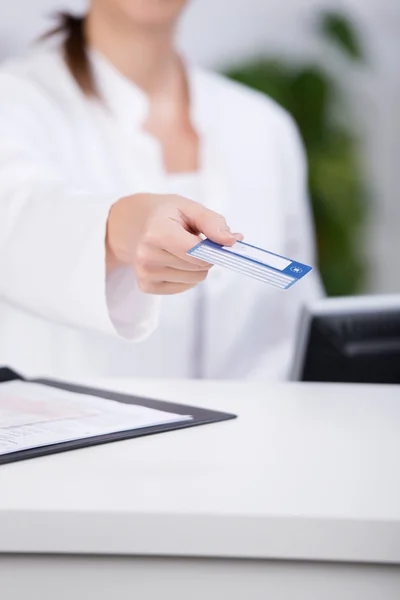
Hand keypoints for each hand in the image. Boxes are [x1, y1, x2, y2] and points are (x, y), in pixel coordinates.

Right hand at [106, 193, 242, 294]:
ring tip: (180, 249)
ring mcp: (145, 274)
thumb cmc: (163, 214)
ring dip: (196, 266)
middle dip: (205, 255)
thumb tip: (232, 241)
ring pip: (195, 279)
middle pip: (199, 267)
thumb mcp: (188, 207)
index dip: (213, 249)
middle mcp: (147, 256)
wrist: (130, 225)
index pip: (196, 253)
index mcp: (156, 232)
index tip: (219, 241)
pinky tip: (174, 260)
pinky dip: (187, 275)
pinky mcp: (146, 287)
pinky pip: (185, 287)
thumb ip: (212, 222)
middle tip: (193, 240)